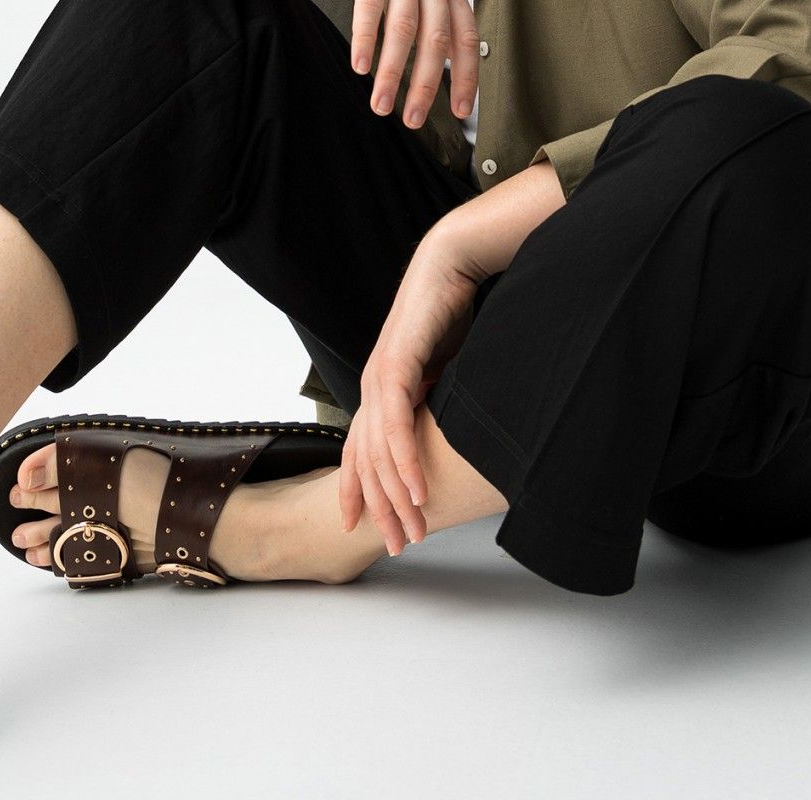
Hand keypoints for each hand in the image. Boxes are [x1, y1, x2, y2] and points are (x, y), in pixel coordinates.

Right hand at [322, 0, 480, 133]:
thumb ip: (433, 3)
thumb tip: (437, 55)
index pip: (467, 36)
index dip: (467, 75)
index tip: (461, 111)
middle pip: (437, 39)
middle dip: (427, 85)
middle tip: (414, 120)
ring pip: (404, 28)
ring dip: (392, 72)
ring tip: (380, 104)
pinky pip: (371, 3)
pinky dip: (365, 37)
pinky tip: (359, 65)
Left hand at [338, 239, 478, 555]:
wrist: (449, 264)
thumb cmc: (451, 313)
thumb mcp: (445, 371)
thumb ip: (439, 402)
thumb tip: (453, 434)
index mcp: (381, 388)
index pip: (361, 450)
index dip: (358, 490)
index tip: (363, 527)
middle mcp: (372, 386)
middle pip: (366, 462)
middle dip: (382, 509)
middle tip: (400, 546)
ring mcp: (379, 376)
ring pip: (378, 452)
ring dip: (396, 497)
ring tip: (413, 532)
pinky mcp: (395, 366)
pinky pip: (395, 426)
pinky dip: (404, 462)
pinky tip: (416, 492)